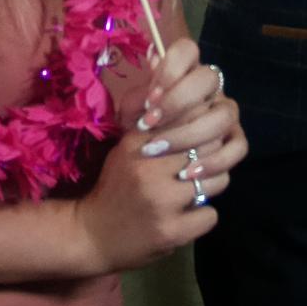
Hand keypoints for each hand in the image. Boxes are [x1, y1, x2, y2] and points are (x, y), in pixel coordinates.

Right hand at [79, 35, 242, 272]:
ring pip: (216, 182)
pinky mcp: (170, 231)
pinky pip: (210, 215)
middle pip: (207, 147)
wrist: (91, 235)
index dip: (200, 127)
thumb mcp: (126, 148)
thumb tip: (167, 70)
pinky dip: (201, 217)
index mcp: (138, 144)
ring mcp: (160, 201)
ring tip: (188, 193)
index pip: (188, 119)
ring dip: (208, 187)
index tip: (195, 137)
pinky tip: (183, 217)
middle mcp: (148, 168)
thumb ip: (150, 119)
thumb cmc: (114, 187)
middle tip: (195, 167)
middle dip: (208, 157)